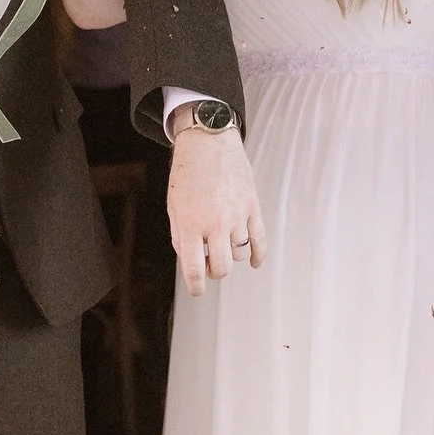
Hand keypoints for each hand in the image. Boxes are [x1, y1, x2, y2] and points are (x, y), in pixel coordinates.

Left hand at [166, 125, 265, 297]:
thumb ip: (181, 237)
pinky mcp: (252, 207)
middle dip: (215, 271)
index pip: (194, 269)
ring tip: (223, 242)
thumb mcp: (174, 207)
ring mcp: (236, 216)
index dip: (196, 287)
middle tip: (210, 262)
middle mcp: (214, 224)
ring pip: (240, 255)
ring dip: (232, 255)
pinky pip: (260, 241)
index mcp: (190, 225)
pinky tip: (255, 262)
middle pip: (222, 267)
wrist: (208, 143)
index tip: (198, 291)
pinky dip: (258, 256)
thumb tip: (192, 262)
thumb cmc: (187, 174)